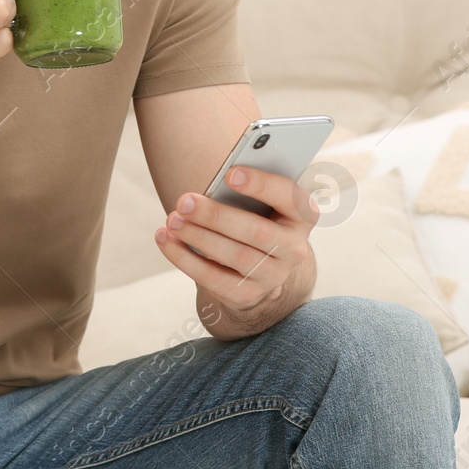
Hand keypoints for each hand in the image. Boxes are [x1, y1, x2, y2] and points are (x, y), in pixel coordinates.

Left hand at [154, 166, 319, 312]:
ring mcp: (273, 276)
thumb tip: (214, 184)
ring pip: (234, 256)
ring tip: (172, 220)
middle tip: (184, 201)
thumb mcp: (259, 201)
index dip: (261, 185)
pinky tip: (166, 239)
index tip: (231, 173)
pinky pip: (213, 278)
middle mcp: (295, 249)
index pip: (289, 197)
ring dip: (198, 236)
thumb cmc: (255, 217)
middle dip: (216, 216)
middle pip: (256, 232)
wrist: (259, 267)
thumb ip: (245, 189)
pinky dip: (184, 258)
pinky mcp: (247, 295)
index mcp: (302, 215)